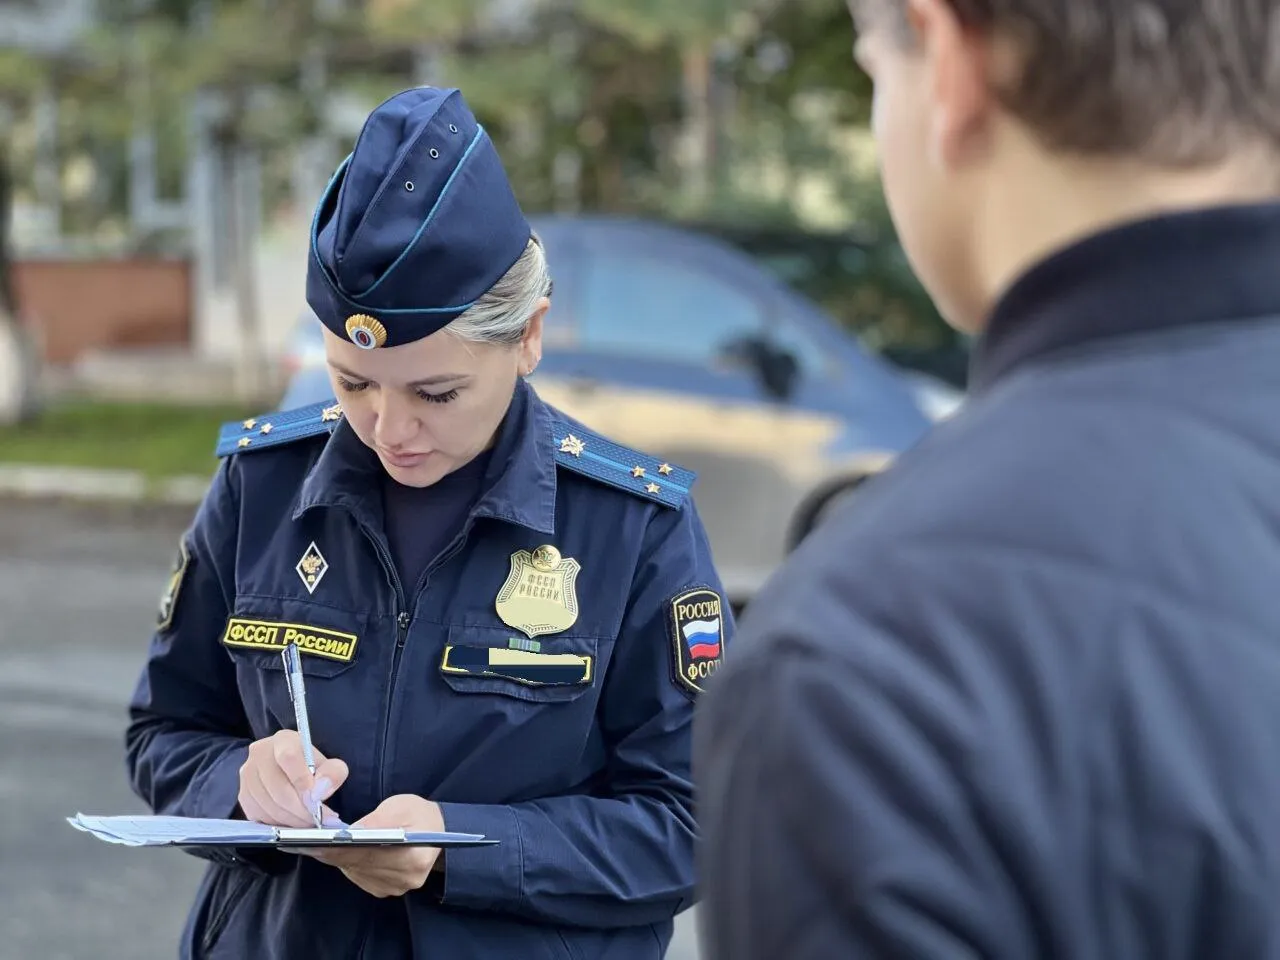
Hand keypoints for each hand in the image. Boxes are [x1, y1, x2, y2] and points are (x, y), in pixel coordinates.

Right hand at [237, 729, 347, 827]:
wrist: (290, 770)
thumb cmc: (310, 766)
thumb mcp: (330, 764)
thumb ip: (333, 773)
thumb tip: (319, 792)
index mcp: (283, 740)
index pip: (289, 758)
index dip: (303, 782)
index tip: (317, 800)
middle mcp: (259, 754)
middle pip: (278, 788)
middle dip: (301, 810)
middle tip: (318, 819)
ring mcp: (247, 775)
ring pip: (269, 805)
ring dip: (292, 820)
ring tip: (309, 822)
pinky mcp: (243, 796)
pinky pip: (259, 816)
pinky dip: (279, 823)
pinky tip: (293, 822)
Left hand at [295, 794, 444, 897]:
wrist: (439, 833)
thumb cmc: (421, 815)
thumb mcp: (402, 806)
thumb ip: (377, 820)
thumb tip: (349, 831)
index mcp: (413, 857)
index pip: (368, 853)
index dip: (341, 847)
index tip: (318, 842)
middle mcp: (404, 878)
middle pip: (358, 865)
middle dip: (333, 852)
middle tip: (308, 842)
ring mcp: (395, 887)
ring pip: (355, 872)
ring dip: (338, 859)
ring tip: (320, 845)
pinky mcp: (387, 890)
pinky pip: (359, 877)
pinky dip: (348, 864)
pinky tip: (339, 852)